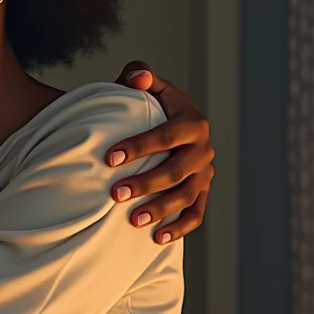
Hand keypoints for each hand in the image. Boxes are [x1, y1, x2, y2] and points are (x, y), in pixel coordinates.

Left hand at [110, 61, 214, 243]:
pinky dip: (179, 227)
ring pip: (186, 196)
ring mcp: (204, 173)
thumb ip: (139, 74)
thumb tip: (138, 77)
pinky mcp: (202, 191)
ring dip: (161, 210)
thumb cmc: (148, 101)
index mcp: (192, 122)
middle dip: (146, 184)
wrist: (166, 120)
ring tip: (133, 221)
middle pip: (176, 171)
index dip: (138, 147)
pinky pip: (196, 214)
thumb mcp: (144, 83)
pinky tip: (157, 238)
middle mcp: (203, 149)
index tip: (109, 159)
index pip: (165, 136)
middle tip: (116, 194)